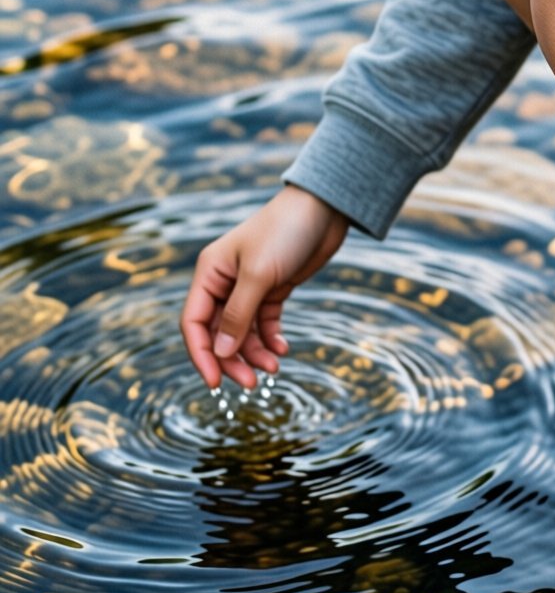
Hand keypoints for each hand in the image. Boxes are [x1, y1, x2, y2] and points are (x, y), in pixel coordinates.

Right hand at [180, 185, 348, 389]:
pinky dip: (270, 339)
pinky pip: (263, 324)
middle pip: (218, 333)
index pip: (193, 322)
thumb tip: (221, 354)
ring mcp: (248, 287)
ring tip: (274, 367)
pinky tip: (282, 349)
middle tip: (252, 383)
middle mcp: (224, 282)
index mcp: (210, 272)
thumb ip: (238, 315)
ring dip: (254, 353)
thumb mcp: (259, 274)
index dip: (201, 355)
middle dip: (232, 359)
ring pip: (242, 333)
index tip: (216, 384)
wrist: (324, 208)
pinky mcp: (272, 290)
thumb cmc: (285, 231)